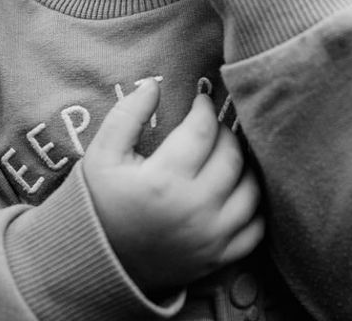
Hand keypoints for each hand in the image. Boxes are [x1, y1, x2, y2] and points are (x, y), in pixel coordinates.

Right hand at [80, 80, 264, 299]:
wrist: (95, 265)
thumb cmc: (99, 205)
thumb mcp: (101, 156)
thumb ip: (126, 115)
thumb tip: (153, 85)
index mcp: (164, 181)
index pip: (203, 130)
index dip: (204, 108)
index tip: (200, 101)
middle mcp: (194, 210)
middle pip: (231, 156)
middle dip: (224, 133)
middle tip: (211, 128)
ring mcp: (210, 238)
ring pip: (250, 189)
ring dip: (243, 166)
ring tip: (224, 156)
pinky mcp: (219, 259)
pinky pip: (255, 229)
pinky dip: (253, 207)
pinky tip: (236, 191)